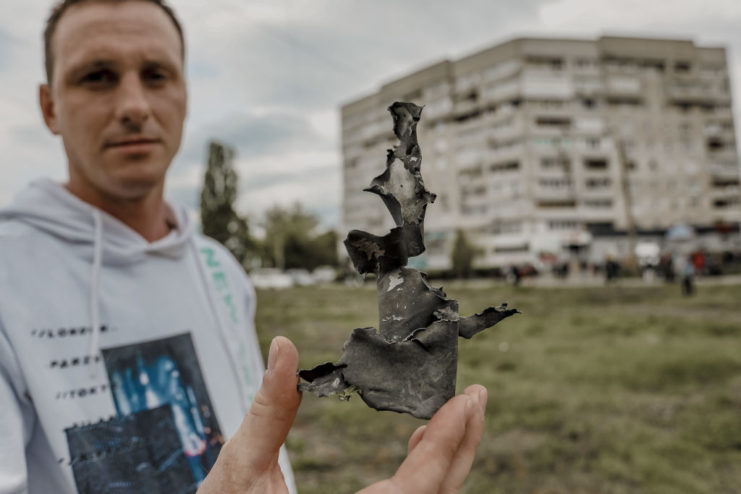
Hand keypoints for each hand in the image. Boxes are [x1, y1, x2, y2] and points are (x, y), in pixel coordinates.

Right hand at [197, 336, 486, 493]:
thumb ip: (269, 409)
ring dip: (446, 459)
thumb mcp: (240, 469)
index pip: (417, 486)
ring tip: (457, 413)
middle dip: (461, 446)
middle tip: (475, 398)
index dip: (445, 441)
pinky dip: (425, 476)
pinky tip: (421, 444)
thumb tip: (283, 348)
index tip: (466, 400)